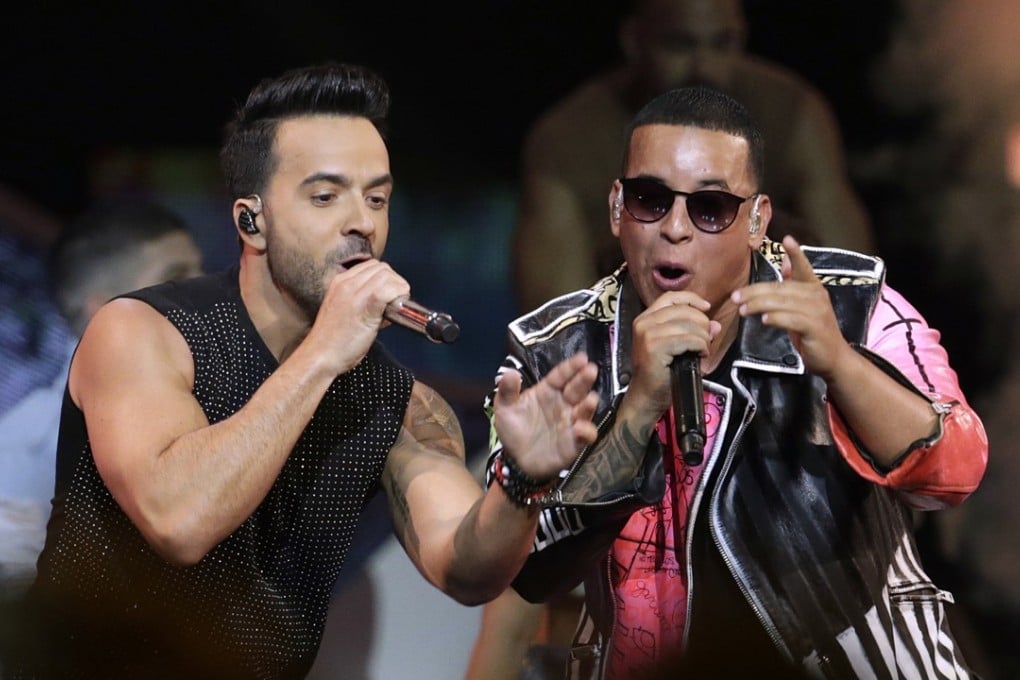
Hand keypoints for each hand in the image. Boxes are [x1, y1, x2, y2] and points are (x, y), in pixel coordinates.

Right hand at [309, 259, 409, 374]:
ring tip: (395, 308)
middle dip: (394, 282)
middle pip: (382, 268)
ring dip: (398, 289)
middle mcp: (346, 283)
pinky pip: (389, 290)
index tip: (389, 294)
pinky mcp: (365, 306)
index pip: (372, 266)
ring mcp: (355, 293)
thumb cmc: (332, 341)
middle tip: (396, 302)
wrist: (319, 356)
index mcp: (339, 282)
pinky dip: (398, 297)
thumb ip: (362, 302)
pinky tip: (395, 312)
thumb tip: (387, 302)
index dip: (386, 279)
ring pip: (387, 276)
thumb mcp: (343, 312)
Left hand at [492, 353, 599, 479]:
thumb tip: (510, 372)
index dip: (571, 367)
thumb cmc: (514, 429)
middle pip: (576, 389)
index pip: (560, 376)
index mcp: (547, 391)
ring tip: (591, 399)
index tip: (582, 357)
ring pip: (585, 410)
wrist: (516, 460)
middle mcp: (563, 404)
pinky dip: (586, 431)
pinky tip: (580, 428)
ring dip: (589, 404)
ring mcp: (570, 422)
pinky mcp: (574, 442)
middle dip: (584, 379)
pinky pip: (585, 435)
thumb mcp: (505, 408)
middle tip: (591, 370)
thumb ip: (507, 391)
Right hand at [627, 292, 719, 414]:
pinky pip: (689, 339)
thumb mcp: (676, 346)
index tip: (707, 308)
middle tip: (705, 340)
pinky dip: (700, 346)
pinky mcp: (655, 347)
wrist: (647, 396)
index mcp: (645, 318)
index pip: (671, 297)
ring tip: (703, 350)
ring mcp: (647, 334)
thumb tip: (715, 324)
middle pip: (684, 310)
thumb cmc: (661, 373)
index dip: (692, 299)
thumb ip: (693, 331)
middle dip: (702, 324)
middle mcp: (644, 322)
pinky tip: (701, 355)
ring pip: (689, 325)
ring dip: (703, 338)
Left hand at [731, 235, 851, 378]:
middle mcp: (817, 295)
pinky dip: (777, 318)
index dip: (796, 253)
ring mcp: (817, 312)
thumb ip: (793, 283)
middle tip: (736, 297)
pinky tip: (765, 320)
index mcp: (813, 287)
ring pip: (783, 303)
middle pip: (781, 288)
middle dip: (755, 292)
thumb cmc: (813, 331)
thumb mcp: (802, 305)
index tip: (787, 239)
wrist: (833, 357)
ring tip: (743, 310)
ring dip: (760, 305)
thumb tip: (784, 260)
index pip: (804, 267)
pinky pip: (792, 320)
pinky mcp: (815, 328)